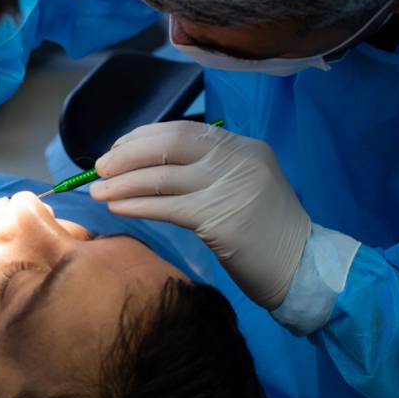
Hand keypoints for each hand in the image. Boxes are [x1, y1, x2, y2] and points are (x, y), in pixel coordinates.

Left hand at [90, 121, 310, 309]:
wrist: (302, 267)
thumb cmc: (267, 232)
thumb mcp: (244, 186)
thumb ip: (208, 171)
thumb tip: (148, 165)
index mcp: (243, 147)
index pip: (183, 130)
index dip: (143, 137)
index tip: (117, 149)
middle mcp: (237, 159)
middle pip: (169, 144)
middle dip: (126, 155)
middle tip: (99, 168)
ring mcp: (230, 187)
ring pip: (161, 176)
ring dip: (122, 183)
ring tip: (97, 191)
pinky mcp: (220, 219)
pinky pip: (166, 206)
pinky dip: (136, 205)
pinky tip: (117, 207)